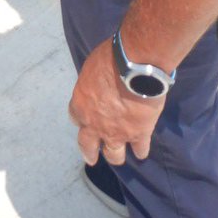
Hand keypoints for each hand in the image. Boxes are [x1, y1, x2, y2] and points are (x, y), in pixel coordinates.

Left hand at [68, 39, 163, 166]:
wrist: (136, 67)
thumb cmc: (111, 59)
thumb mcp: (91, 68)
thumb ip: (92, 83)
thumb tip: (98, 84)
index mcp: (80, 105)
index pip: (75, 118)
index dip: (81, 119)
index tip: (85, 120)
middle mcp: (95, 124)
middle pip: (88, 145)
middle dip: (90, 152)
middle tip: (91, 157)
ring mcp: (117, 132)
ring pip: (114, 155)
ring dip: (115, 155)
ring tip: (117, 156)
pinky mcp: (139, 134)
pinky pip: (140, 149)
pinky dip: (140, 150)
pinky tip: (141, 151)